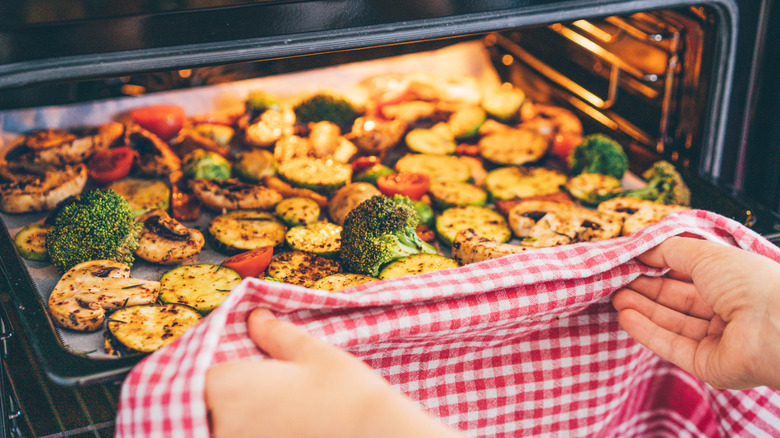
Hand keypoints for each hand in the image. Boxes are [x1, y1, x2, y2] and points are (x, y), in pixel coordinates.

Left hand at [206, 308, 462, 437]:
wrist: (375, 434)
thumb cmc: (345, 391)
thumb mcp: (311, 353)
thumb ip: (275, 335)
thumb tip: (256, 318)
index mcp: (228, 388)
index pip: (196, 377)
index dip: (210, 369)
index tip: (226, 364)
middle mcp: (223, 425)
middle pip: (204, 409)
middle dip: (217, 399)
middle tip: (256, 388)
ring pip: (221, 430)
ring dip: (233, 420)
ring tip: (270, 407)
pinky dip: (253, 433)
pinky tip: (278, 426)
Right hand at [612, 236, 779, 389]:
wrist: (775, 325)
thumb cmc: (749, 283)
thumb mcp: (704, 254)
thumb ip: (669, 250)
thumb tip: (643, 250)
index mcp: (733, 282)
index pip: (688, 276)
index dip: (659, 270)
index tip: (631, 264)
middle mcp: (727, 311)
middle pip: (677, 301)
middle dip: (645, 292)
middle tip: (615, 284)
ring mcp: (718, 340)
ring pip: (672, 324)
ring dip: (642, 310)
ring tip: (615, 299)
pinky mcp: (707, 364)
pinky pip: (672, 346)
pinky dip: (647, 332)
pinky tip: (625, 317)